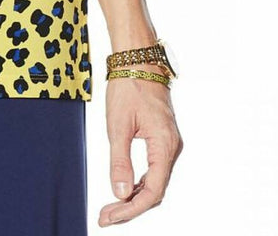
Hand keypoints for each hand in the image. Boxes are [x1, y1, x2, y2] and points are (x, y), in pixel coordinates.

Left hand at [98, 67, 182, 225]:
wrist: (138, 60)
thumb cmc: (128, 86)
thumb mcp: (118, 125)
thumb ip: (119, 161)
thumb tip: (119, 192)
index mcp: (164, 145)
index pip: (153, 191)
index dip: (131, 208)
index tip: (110, 216)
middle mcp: (172, 147)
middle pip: (155, 191)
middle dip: (130, 207)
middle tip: (106, 216)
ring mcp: (169, 144)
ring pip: (155, 182)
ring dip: (134, 197)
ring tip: (111, 207)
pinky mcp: (162, 139)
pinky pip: (154, 170)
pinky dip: (139, 182)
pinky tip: (124, 188)